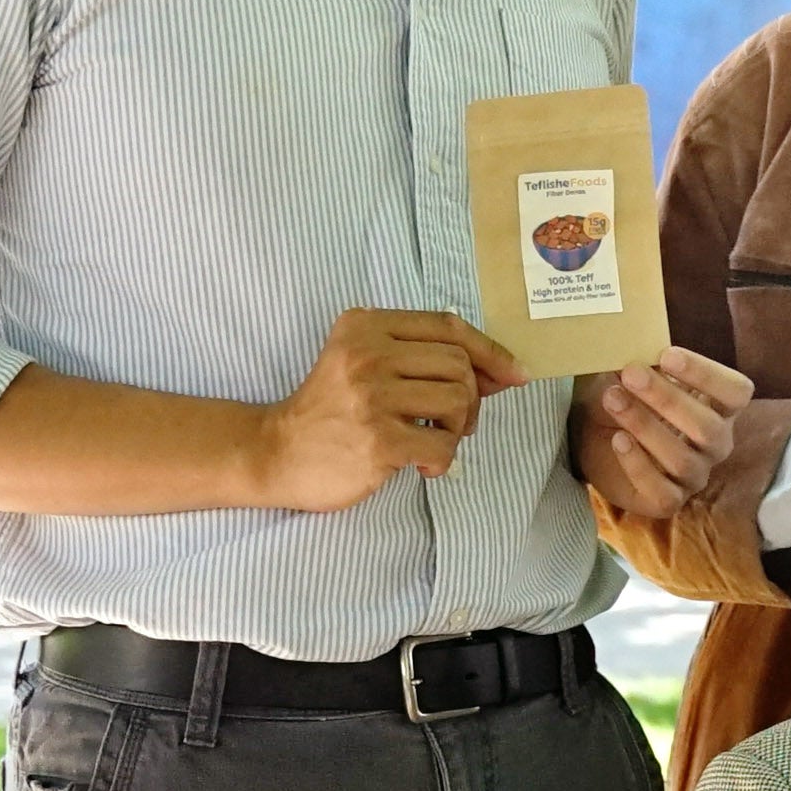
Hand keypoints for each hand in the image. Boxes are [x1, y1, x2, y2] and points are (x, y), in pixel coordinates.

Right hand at [252, 309, 527, 508]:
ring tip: (434, 441)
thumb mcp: (363, 362)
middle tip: (451, 423)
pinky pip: (442, 446)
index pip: (448, 325)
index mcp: (365, 326)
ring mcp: (371, 397)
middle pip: (459, 366)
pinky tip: (423, 465)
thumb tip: (502, 370)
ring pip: (457, 402)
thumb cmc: (330, 410)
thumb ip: (422, 359)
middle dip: (471, 399)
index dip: (489, 350)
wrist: (277, 452)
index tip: (514, 374)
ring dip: (457, 429)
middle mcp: (367, 354)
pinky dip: (443, 460)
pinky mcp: (377, 440)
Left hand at [576, 348, 753, 521]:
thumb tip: (633, 337)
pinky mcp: (668, 501)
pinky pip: (663, 492)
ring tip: (613, 399)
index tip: (666, 355)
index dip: (707, 374)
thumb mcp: (632, 371)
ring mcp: (694, 476)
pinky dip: (638, 465)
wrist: (591, 435)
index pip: (737, 392)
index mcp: (719, 407)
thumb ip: (643, 358)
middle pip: (708, 428)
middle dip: (667, 399)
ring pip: (682, 459)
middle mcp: (715, 444)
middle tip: (630, 373)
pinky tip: (617, 440)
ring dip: (645, 426)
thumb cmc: (624, 396)